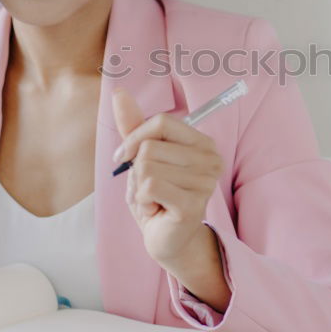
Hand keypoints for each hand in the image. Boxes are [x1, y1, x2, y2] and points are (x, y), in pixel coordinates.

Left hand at [111, 87, 224, 265]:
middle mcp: (211, 160)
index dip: (136, 138)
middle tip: (148, 188)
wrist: (167, 239)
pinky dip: (142, 200)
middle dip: (137, 170)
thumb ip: (134, 125)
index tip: (126, 156)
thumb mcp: (142, 157)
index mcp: (202, 143)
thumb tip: (118, 92)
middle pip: (151, 146)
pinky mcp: (192, 205)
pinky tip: (155, 209)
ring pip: (147, 167)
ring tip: (153, 199)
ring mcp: (205, 183)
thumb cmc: (157, 196)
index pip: (162, 121)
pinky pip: (149, 186)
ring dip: (138, 187)